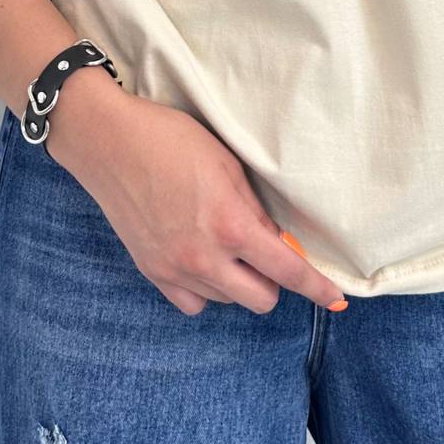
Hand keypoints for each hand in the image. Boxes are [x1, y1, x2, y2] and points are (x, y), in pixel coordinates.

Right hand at [44, 70, 347, 317]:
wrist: (108, 141)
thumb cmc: (170, 139)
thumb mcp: (228, 164)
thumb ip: (256, 210)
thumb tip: (279, 243)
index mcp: (230, 225)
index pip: (287, 271)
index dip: (317, 287)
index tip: (335, 298)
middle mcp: (204, 257)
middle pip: (261, 299)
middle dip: (273, 280)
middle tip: (266, 251)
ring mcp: (175, 269)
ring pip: (227, 301)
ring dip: (238, 282)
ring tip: (227, 246)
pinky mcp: (151, 271)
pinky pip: (193, 303)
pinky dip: (206, 289)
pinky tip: (202, 262)